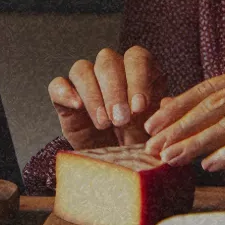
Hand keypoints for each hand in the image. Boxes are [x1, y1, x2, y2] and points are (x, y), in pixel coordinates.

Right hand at [48, 46, 163, 150]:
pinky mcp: (65, 98)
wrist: (115, 166)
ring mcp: (86, 82)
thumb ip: (164, 116)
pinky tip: (76, 106)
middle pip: (108, 61)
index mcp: (139, 72)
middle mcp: (112, 71)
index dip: (137, 78)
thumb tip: (167, 102)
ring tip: (104, 124)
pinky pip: (57, 84)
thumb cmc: (139, 144)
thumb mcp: (156, 133)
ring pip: (82, 69)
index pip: (136, 58)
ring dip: (93, 95)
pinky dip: (65, 92)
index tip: (139, 107)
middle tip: (121, 120)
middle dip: (115, 91)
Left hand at [143, 60, 224, 183]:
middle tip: (155, 146)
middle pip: (218, 103)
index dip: (178, 108)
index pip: (209, 87)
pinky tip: (210, 166)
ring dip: (199, 142)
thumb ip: (211, 112)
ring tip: (174, 159)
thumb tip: (162, 106)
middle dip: (183, 127)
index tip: (151, 127)